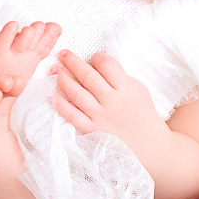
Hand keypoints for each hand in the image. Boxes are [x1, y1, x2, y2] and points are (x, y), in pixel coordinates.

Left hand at [50, 49, 167, 154]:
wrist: (148, 144)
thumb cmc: (142, 113)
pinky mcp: (92, 130)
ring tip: (54, 69)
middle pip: (88, 76)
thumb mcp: (138, 89)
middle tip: (62, 53)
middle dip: (73, 62)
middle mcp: (111, 101)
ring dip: (63, 79)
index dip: (96, 57)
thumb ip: (120, 76)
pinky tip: (50, 95)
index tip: (92, 57)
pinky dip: (59, 105)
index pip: (107, 65)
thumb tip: (97, 64)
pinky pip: (72, 115)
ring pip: (77, 93)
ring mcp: (100, 116)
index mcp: (126, 88)